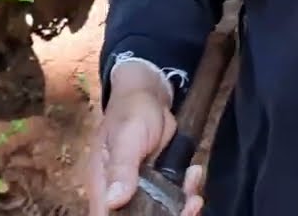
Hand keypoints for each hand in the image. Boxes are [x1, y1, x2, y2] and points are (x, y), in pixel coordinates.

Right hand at [87, 64, 205, 215]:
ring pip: (160, 212)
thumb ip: (121, 167)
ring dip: (181, 208)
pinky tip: (195, 174)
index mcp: (102, 186)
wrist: (150, 93)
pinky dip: (187, 192)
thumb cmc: (131, 111)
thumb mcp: (126, 136)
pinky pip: (174, 197)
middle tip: (188, 206)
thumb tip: (113, 201)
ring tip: (195, 195)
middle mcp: (120, 192)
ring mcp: (141, 188)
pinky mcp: (160, 182)